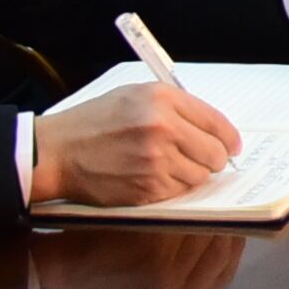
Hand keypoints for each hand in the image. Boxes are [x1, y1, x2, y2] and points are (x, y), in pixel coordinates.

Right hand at [30, 80, 243, 206]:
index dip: (229, 138)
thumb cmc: (93, 123)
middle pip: (215, 152)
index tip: (232, 146)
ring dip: (192, 175)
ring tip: (169, 167)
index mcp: (162, 100)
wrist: (57, 152)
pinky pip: (179, 191)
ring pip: (200, 176)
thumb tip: (212, 128)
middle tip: (204, 160)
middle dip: (214, 159)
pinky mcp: (147, 187)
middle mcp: (163, 127)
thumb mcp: (134, 96)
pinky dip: (173, 188)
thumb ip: (174, 107)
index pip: (216, 122)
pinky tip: (154, 178)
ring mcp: (156, 160)